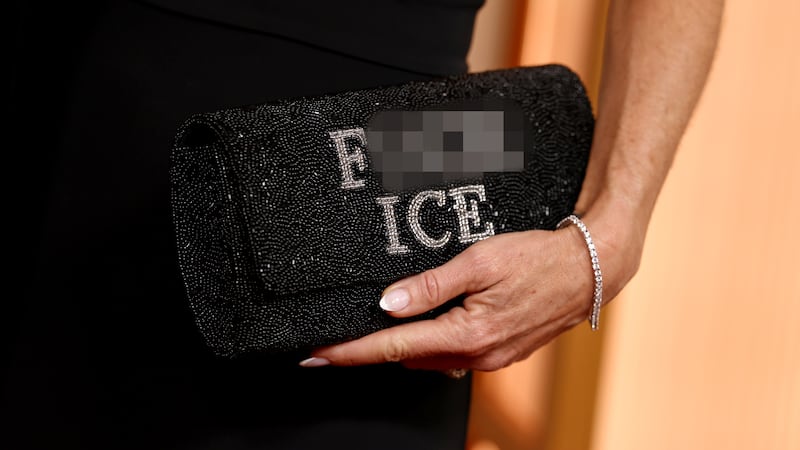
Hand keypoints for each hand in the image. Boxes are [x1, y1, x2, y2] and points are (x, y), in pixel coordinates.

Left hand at [305, 221, 628, 371]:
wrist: (590, 270)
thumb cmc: (538, 259)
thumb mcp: (480, 261)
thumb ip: (430, 286)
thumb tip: (388, 303)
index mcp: (466, 334)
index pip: (391, 347)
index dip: (348, 352)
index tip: (314, 356)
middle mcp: (476, 356)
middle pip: (405, 358)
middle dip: (368, 351)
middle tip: (335, 337)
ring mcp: (489, 359)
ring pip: (427, 359)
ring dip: (399, 347)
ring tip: (371, 330)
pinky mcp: (499, 352)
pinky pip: (451, 355)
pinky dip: (428, 344)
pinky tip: (421, 327)